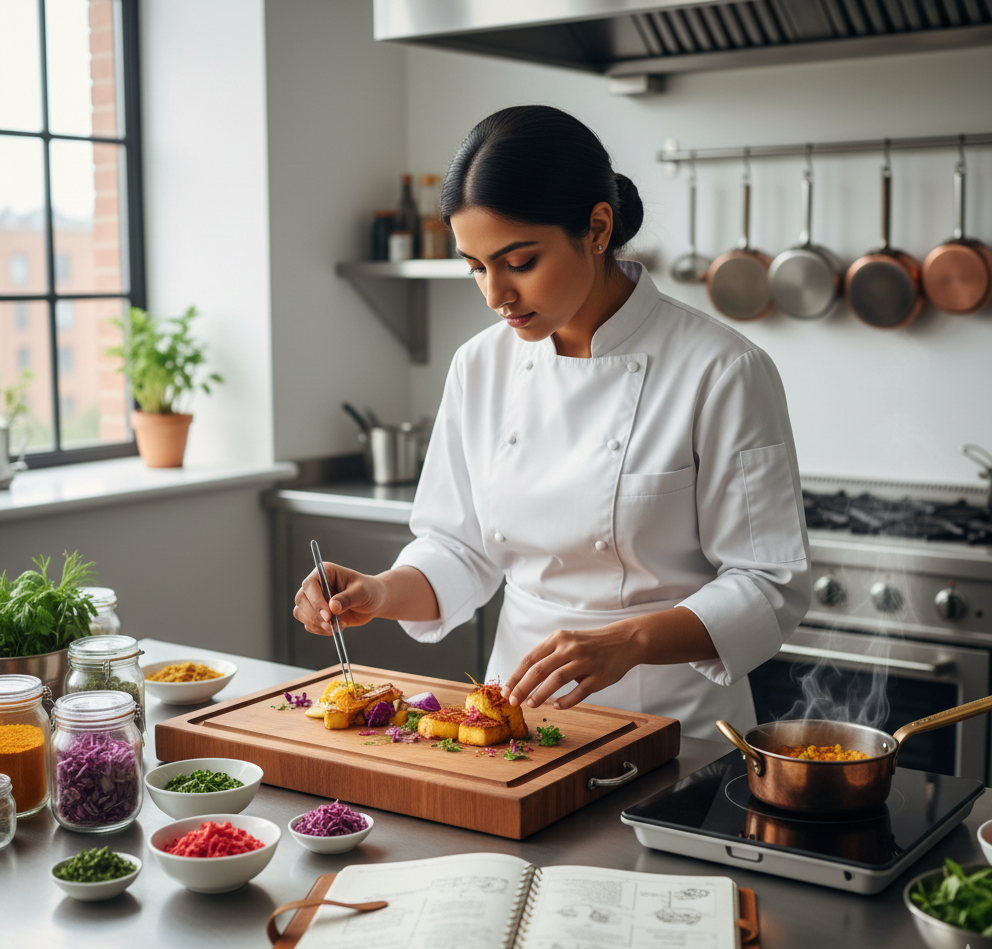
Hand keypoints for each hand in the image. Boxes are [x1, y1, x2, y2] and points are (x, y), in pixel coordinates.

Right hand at [293, 563, 387, 634]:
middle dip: (314, 616)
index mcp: (325, 572)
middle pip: (301, 600)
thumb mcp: (362, 592)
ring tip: (337, 627)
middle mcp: (316, 585)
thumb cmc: (370, 591)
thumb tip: (332, 607)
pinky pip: (309, 624)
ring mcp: (314, 600)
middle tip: (331, 626)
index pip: (310, 585)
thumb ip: (347, 598)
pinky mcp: (316, 613)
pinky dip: (320, 630)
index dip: (316, 601)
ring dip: (317, 624)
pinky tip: (335, 629)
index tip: (328, 616)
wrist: (374, 602)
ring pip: (301, 613)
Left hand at [501, 621, 641, 710]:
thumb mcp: (566, 641)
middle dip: (522, 688)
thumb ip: (548, 656)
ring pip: (556, 680)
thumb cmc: (589, 645)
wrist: (623, 641)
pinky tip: (557, 706)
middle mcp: (569, 648)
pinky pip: (579, 692)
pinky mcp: (598, 676)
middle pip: (539, 670)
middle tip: (513, 702)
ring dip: (540, 695)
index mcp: (558, 639)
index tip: (506, 691)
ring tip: (531, 705)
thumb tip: (522, 679)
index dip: (515, 676)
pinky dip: (566, 701)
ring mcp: (584, 662)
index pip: (530, 659)